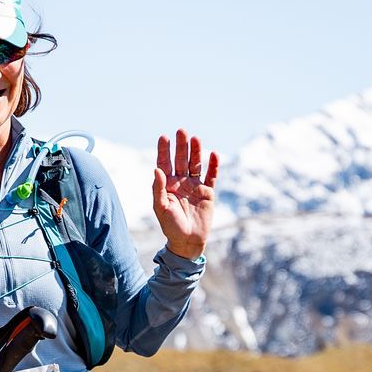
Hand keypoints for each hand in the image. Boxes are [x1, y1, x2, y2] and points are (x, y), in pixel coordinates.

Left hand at [151, 128, 218, 258]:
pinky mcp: (208, 192)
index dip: (164, 150)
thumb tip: (157, 169)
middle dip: (181, 146)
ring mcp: (195, 186)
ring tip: (196, 138)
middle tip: (181, 131)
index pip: (165, 163)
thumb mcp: (160, 207)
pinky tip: (214, 154)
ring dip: (196, 151)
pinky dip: (213, 166)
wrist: (188, 241)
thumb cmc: (170, 226)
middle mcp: (181, 182)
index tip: (164, 137)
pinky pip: (211, 176)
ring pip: (196, 164)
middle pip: (181, 159)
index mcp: (167, 184)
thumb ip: (158, 188)